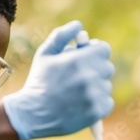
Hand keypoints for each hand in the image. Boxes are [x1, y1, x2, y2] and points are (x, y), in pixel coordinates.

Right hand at [3, 21, 114, 139]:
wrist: (32, 114)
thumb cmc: (38, 82)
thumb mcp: (44, 54)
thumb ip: (61, 35)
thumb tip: (79, 24)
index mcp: (79, 59)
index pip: (104, 49)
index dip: (94, 53)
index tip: (86, 60)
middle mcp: (89, 76)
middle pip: (107, 68)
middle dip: (95, 71)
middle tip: (79, 79)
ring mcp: (94, 95)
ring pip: (106, 86)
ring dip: (96, 88)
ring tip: (77, 94)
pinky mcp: (96, 112)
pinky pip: (107, 102)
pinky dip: (98, 104)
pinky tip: (83, 105)